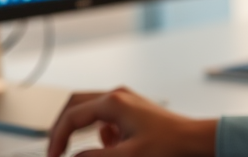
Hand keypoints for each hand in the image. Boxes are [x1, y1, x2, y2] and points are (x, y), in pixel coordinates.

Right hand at [47, 86, 217, 156]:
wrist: (194, 141)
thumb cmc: (168, 146)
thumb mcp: (126, 156)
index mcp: (114, 102)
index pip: (71, 116)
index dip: (56, 138)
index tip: (53, 156)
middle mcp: (118, 96)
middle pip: (76, 105)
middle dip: (62, 128)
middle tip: (55, 150)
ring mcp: (125, 102)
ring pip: (89, 111)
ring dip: (80, 131)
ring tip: (78, 150)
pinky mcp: (131, 111)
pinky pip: (105, 119)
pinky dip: (99, 134)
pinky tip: (111, 147)